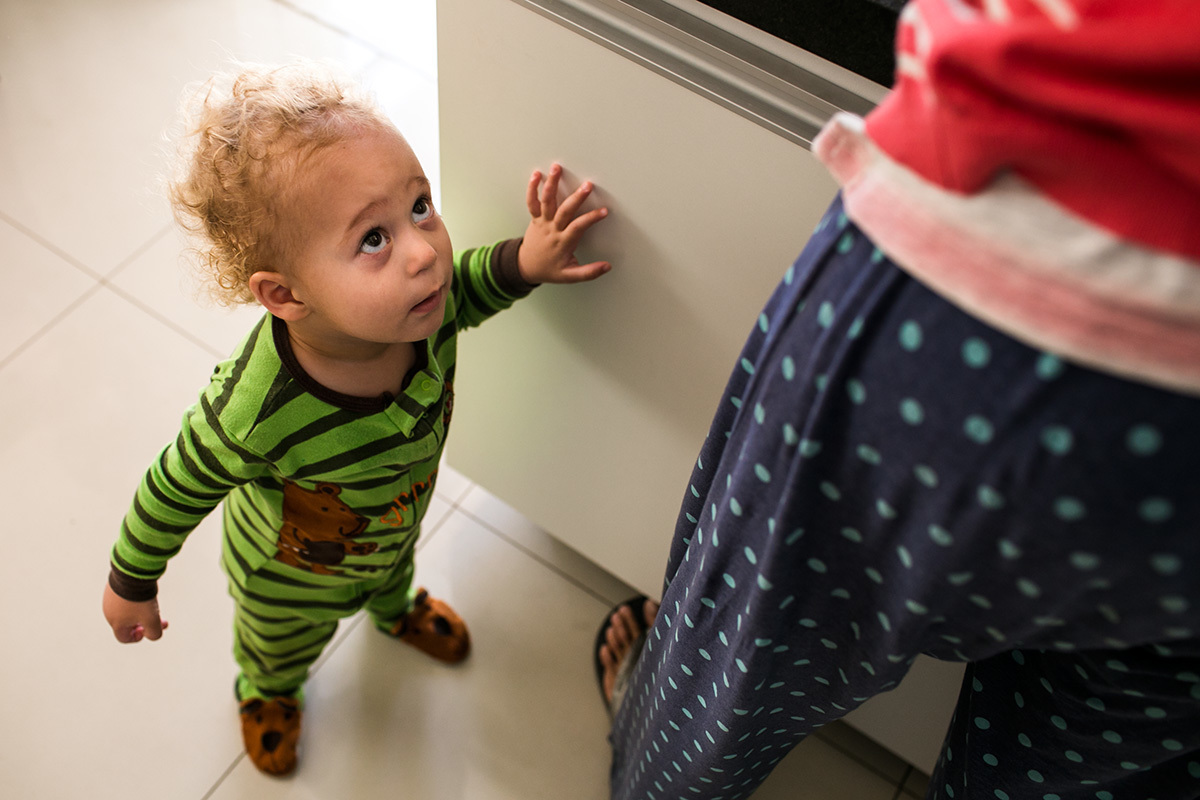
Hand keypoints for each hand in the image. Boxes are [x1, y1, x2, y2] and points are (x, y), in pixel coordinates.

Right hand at [103, 582, 168, 642]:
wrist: (132, 574)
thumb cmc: (140, 599)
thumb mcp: (152, 619)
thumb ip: (154, 633)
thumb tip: (153, 636)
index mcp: (115, 623)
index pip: (123, 638)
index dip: (137, 637)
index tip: (146, 628)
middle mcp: (108, 612)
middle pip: (126, 623)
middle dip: (143, 621)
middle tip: (156, 616)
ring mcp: (109, 598)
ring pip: (125, 609)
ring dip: (139, 609)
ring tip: (150, 601)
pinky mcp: (112, 586)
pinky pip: (124, 596)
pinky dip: (134, 597)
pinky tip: (144, 590)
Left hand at [518, 163, 611, 284]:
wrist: (526, 267)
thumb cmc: (549, 270)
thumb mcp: (570, 276)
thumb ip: (589, 272)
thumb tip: (607, 266)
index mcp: (562, 242)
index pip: (579, 227)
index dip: (591, 219)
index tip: (604, 211)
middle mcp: (552, 229)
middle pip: (564, 211)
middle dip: (576, 197)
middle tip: (588, 185)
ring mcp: (542, 222)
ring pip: (547, 201)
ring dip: (552, 184)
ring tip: (557, 168)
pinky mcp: (535, 218)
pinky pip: (532, 202)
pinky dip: (532, 188)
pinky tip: (536, 175)